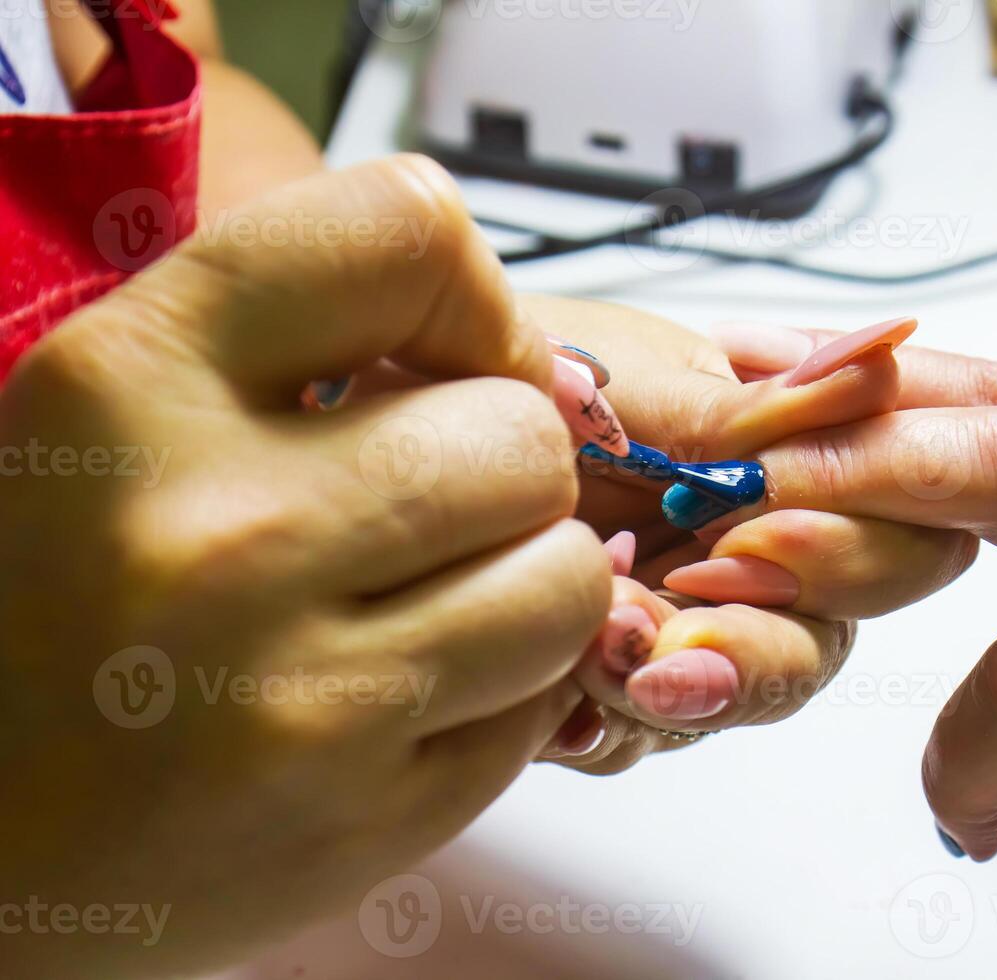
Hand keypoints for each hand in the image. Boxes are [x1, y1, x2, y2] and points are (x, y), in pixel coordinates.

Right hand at [0, 157, 610, 976]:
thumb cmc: (53, 608)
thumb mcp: (113, 421)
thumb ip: (292, 345)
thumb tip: (519, 356)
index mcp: (127, 385)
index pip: (404, 230)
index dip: (470, 297)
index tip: (454, 363)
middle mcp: (218, 532)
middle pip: (522, 432)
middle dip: (504, 469)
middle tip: (427, 517)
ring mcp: (299, 694)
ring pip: (567, 573)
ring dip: (529, 584)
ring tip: (430, 608)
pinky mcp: (367, 821)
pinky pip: (543, 700)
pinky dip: (507, 692)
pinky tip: (407, 701)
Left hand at [521, 304, 978, 773]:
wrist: (400, 400)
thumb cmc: (527, 367)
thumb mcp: (639, 378)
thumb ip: (754, 409)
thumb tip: (880, 375)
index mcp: (787, 471)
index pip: (891, 538)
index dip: (849, 554)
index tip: (760, 539)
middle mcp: (748, 555)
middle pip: (821, 644)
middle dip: (758, 649)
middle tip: (681, 635)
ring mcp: (681, 622)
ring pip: (732, 700)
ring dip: (676, 687)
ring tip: (603, 654)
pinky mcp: (606, 678)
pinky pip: (638, 733)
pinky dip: (605, 718)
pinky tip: (561, 691)